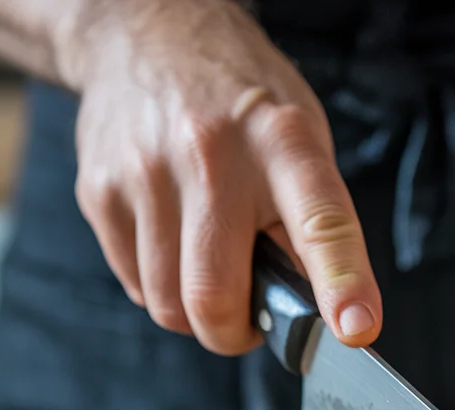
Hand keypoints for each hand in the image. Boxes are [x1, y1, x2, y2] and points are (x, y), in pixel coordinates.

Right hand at [65, 0, 380, 353]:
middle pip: (214, 298)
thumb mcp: (301, 143)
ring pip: (169, 306)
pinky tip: (174, 244)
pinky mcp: (99, 191)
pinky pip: (135, 286)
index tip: (355, 330)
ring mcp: (145, 172)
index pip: (321, 223)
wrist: (146, 33)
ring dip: (196, 313)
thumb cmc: (242, 108)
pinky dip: (160, 287)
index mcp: (283, 143)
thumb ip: (313, 225)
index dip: (341, 284)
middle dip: (236, 333)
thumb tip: (324, 313)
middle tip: (250, 318)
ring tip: (212, 268)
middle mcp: (211, 155)